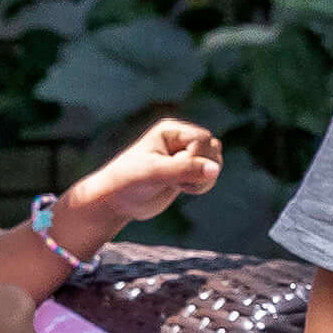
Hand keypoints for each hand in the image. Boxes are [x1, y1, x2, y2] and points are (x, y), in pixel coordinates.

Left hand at [67, 117, 224, 235]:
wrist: (117, 202)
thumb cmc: (128, 181)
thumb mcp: (155, 173)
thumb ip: (185, 170)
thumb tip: (215, 169)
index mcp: (170, 130)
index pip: (203, 139)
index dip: (196, 158)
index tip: (174, 171)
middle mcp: (180, 139)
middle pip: (213, 148)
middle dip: (202, 168)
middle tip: (177, 181)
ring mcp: (185, 155)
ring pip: (215, 161)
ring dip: (204, 178)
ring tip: (181, 186)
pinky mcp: (188, 172)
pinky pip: (211, 174)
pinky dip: (203, 185)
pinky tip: (182, 189)